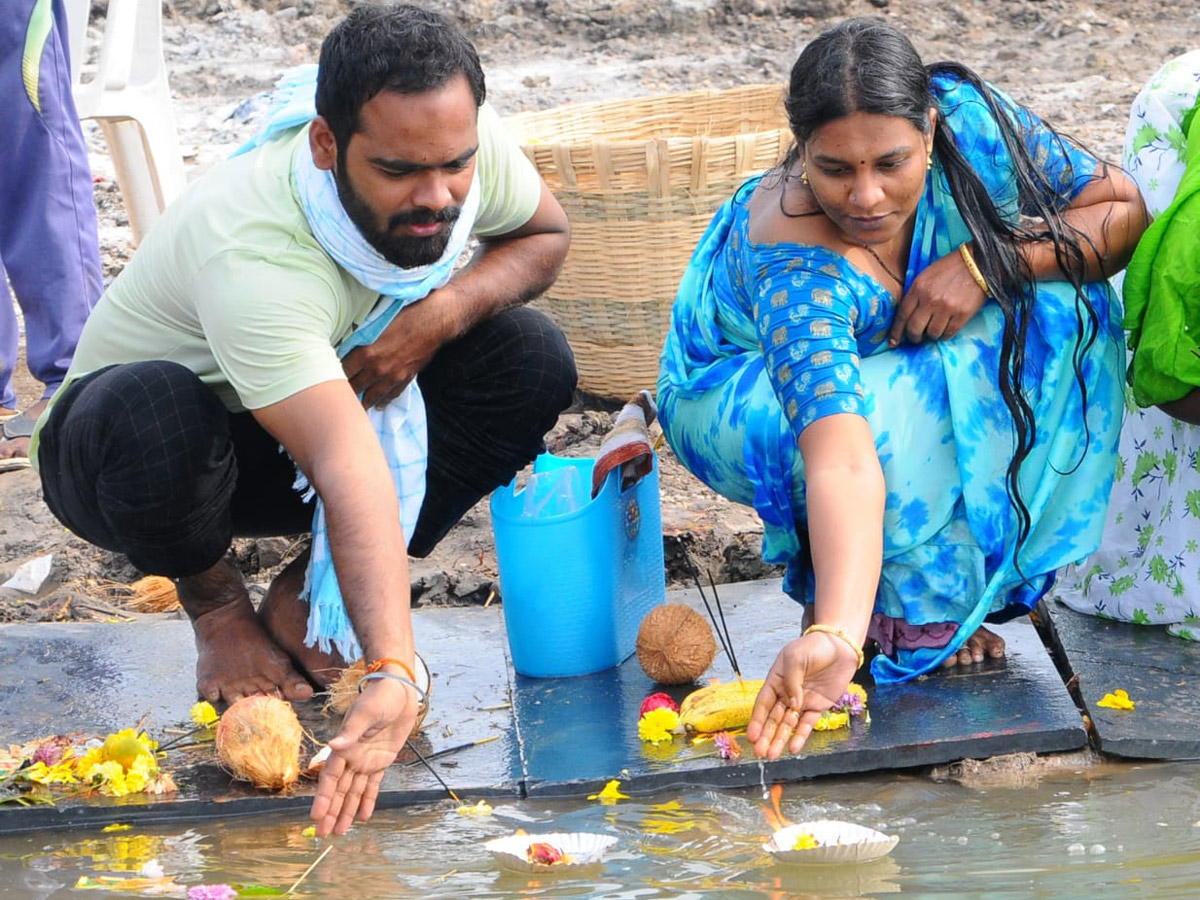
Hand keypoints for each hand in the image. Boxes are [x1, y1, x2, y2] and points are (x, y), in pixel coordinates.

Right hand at [309, 677, 419, 834]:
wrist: (399, 690)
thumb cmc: (379, 697)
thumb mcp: (365, 713)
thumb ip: (350, 732)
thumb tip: (333, 745)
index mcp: (344, 747)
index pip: (330, 778)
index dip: (323, 798)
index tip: (316, 816)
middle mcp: (352, 757)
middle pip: (339, 790)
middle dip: (332, 811)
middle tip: (324, 834)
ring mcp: (366, 760)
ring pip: (354, 791)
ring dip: (346, 811)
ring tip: (340, 832)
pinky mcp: (382, 760)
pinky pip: (373, 785)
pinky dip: (368, 801)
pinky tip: (362, 816)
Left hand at [341, 294, 454, 408]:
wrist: (433, 322)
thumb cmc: (404, 316)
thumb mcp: (376, 324)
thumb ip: (361, 340)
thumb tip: (347, 348)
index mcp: (366, 353)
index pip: (342, 371)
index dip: (334, 373)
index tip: (329, 375)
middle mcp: (377, 369)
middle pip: (353, 387)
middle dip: (345, 389)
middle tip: (337, 392)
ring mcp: (392, 377)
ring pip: (371, 396)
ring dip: (362, 401)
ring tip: (354, 406)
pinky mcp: (405, 379)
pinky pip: (390, 396)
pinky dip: (382, 401)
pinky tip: (377, 404)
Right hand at [745, 630, 861, 759]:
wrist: (839, 646)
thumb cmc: (812, 647)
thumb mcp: (795, 658)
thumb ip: (791, 681)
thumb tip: (793, 705)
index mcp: (775, 681)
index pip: (763, 704)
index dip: (756, 720)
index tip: (751, 736)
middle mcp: (786, 694)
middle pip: (773, 719)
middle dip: (765, 736)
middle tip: (759, 753)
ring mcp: (802, 702)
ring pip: (788, 725)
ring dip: (779, 739)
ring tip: (772, 755)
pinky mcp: (818, 707)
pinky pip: (807, 724)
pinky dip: (801, 735)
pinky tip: (794, 747)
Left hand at [888, 248, 986, 345]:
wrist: (979, 262)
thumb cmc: (951, 268)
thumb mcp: (926, 276)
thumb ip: (916, 294)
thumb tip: (907, 317)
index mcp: (918, 288)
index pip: (902, 315)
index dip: (897, 331)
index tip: (894, 341)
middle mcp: (930, 299)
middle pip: (914, 328)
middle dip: (914, 337)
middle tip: (917, 338)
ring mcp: (946, 308)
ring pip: (932, 334)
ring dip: (932, 335)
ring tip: (935, 329)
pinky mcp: (962, 314)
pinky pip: (948, 334)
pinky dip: (945, 334)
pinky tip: (946, 329)